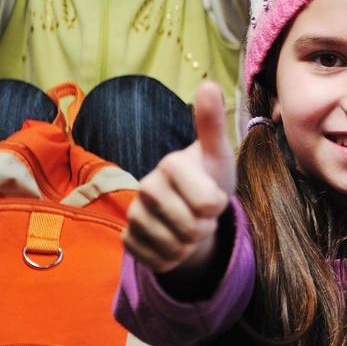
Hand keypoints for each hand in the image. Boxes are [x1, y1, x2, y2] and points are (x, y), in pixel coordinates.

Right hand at [123, 82, 236, 275]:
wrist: (191, 209)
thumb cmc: (209, 177)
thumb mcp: (218, 154)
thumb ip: (212, 124)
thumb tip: (209, 83)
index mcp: (170, 164)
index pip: (208, 203)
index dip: (218, 205)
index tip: (213, 193)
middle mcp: (145, 187)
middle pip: (191, 228)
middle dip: (205, 227)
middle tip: (202, 213)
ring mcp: (133, 215)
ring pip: (176, 248)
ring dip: (192, 244)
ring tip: (190, 224)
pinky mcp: (128, 240)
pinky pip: (159, 262)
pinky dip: (174, 258)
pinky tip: (173, 241)